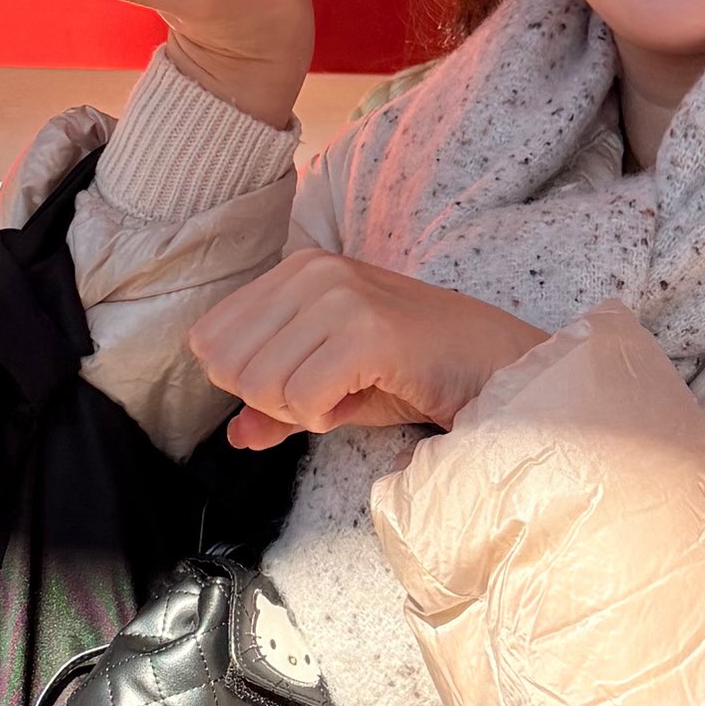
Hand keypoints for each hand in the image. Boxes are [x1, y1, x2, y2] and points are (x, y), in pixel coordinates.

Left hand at [187, 251, 547, 449]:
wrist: (494, 366)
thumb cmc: (415, 371)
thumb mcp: (331, 386)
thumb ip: (276, 406)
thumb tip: (234, 435)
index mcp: (296, 271)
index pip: (210, 340)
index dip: (247, 383)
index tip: (305, 382)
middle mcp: (312, 271)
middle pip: (228, 366)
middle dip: (271, 400)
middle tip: (327, 394)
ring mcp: (340, 296)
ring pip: (261, 385)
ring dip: (301, 411)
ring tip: (348, 394)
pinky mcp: (367, 331)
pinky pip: (302, 400)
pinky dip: (326, 418)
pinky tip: (359, 400)